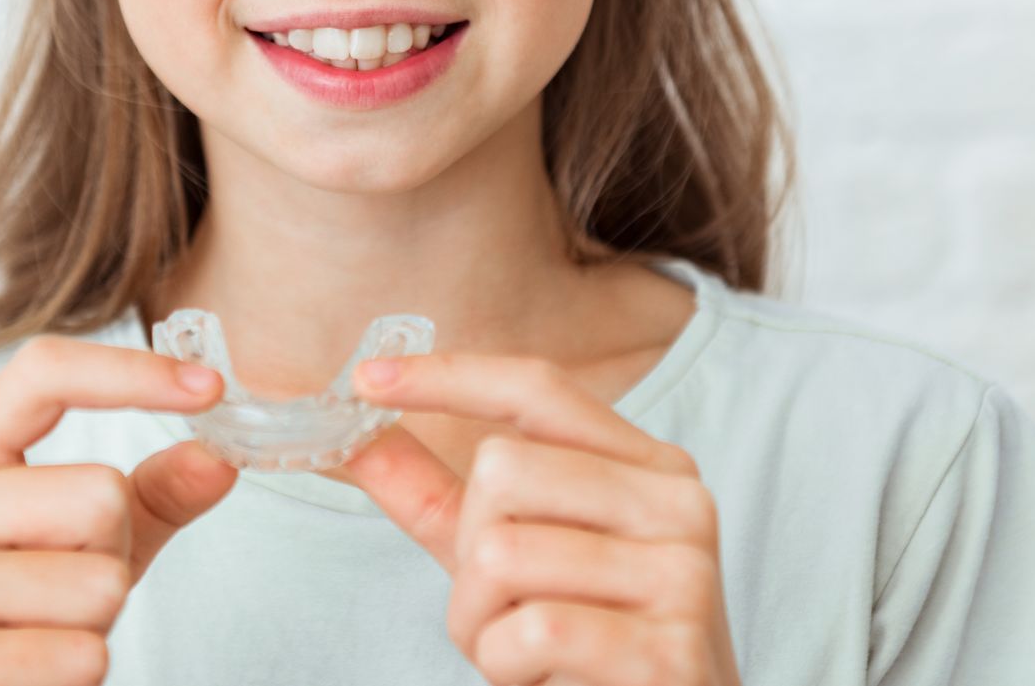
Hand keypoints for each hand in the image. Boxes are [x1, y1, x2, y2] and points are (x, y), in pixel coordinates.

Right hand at [0, 337, 235, 684]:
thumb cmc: (14, 620)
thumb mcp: (79, 542)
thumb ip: (150, 495)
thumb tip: (219, 459)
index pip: (43, 373)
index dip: (133, 372)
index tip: (212, 386)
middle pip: (100, 493)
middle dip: (111, 555)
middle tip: (56, 595)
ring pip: (102, 581)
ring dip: (96, 625)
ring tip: (38, 637)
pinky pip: (83, 654)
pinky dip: (78, 675)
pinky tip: (29, 679)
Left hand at [343, 352, 740, 685]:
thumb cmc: (585, 646)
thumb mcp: (508, 560)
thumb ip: (436, 497)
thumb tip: (351, 439)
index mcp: (648, 466)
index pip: (539, 391)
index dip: (449, 377)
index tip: (365, 379)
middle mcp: (677, 504)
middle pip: (500, 469)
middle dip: (467, 555)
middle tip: (507, 611)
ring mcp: (683, 575)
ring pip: (501, 554)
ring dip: (482, 625)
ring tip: (531, 653)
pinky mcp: (668, 649)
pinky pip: (530, 631)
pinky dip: (509, 666)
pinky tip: (552, 680)